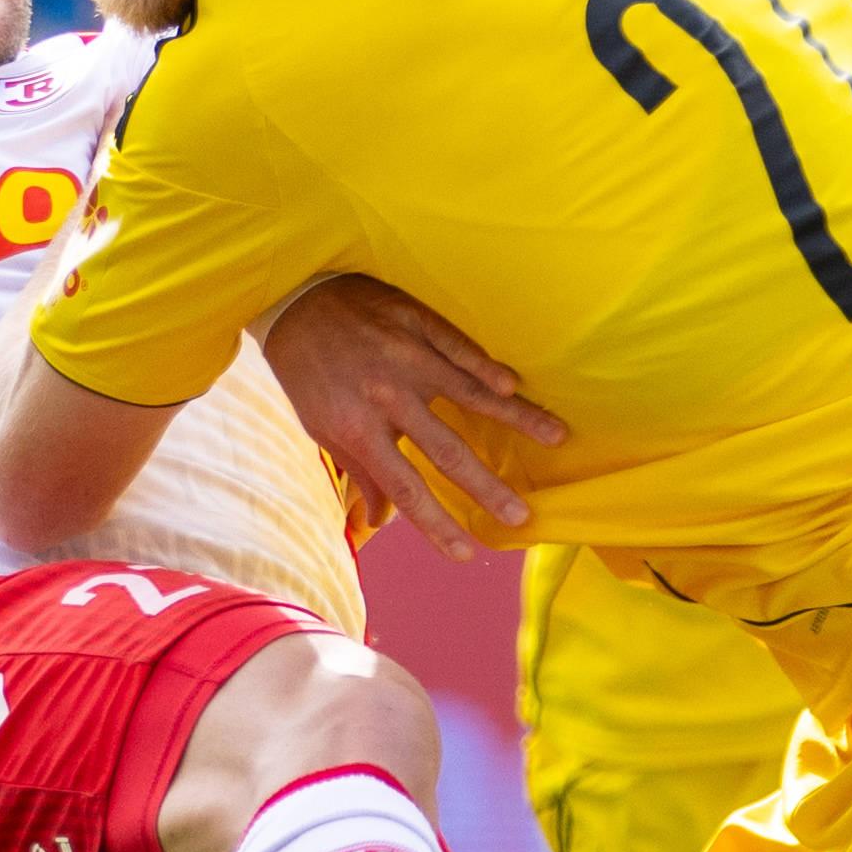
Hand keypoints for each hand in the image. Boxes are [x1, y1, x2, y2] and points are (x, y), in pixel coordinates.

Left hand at [262, 277, 566, 562]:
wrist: (295, 298)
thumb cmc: (307, 370)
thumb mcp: (320, 426)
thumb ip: (356, 470)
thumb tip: (379, 521)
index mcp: (358, 427)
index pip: (404, 488)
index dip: (435, 525)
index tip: (465, 553)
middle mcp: (386, 394)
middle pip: (446, 450)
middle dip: (486, 487)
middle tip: (523, 515)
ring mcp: (405, 355)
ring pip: (469, 392)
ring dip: (516, 418)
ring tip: (556, 436)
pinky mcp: (417, 321)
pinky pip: (459, 347)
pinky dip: (486, 366)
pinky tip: (514, 386)